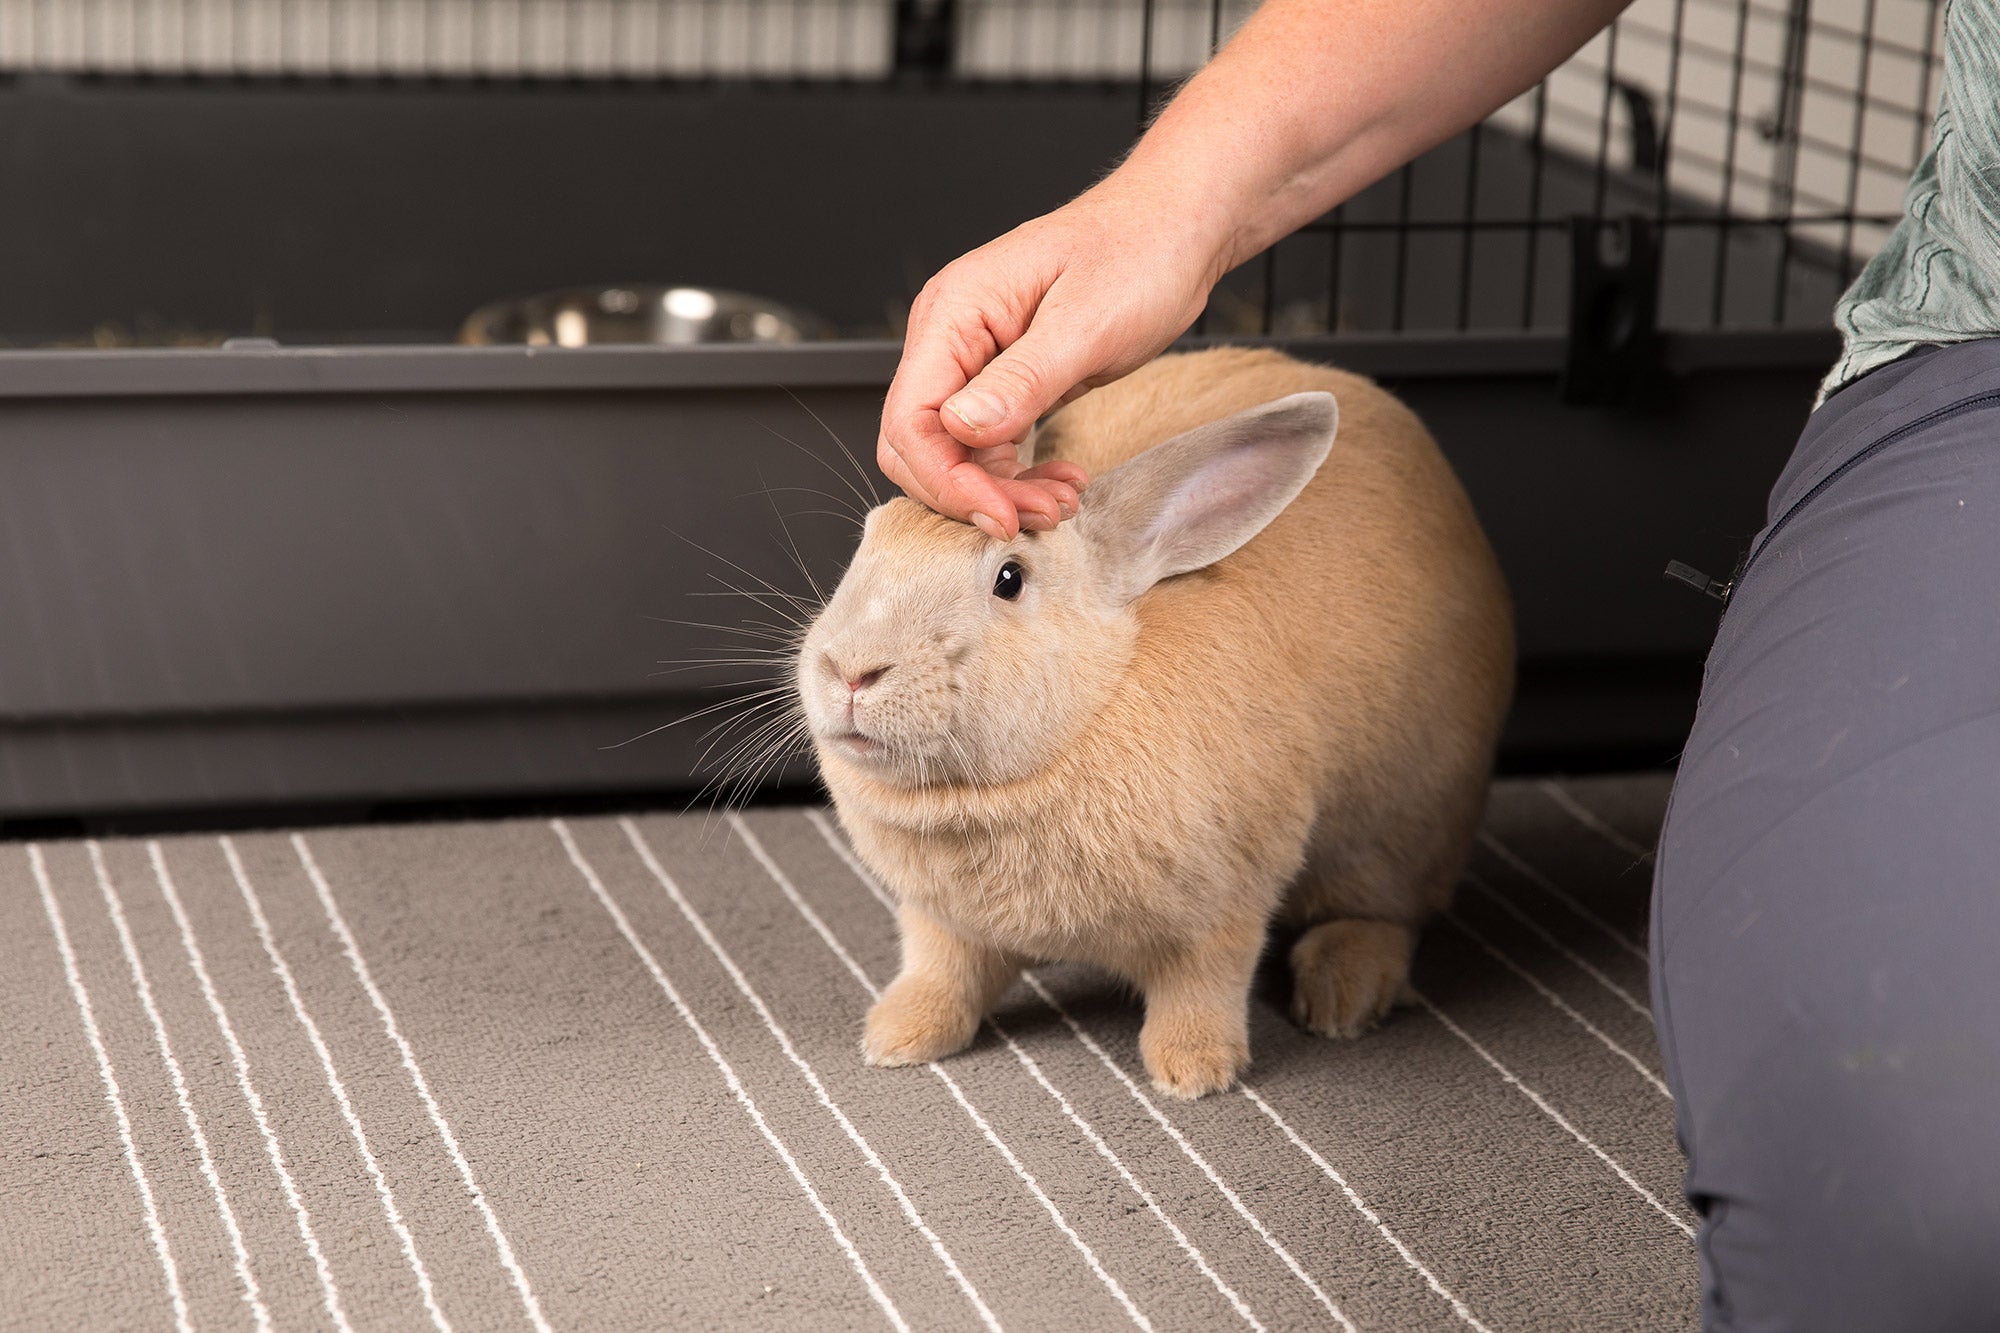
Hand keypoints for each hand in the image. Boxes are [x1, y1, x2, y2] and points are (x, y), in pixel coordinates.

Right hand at [877, 177, 1228, 537]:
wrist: (1175, 230)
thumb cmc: (1137, 253)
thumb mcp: (1086, 323)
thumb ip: (1021, 380)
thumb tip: (961, 428)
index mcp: (954, 312)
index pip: (912, 418)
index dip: (947, 480)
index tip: (999, 515)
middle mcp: (952, 337)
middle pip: (920, 444)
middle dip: (972, 493)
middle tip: (1039, 515)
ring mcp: (975, 360)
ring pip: (955, 454)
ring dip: (1001, 491)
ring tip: (1061, 502)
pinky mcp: (1004, 380)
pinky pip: (988, 445)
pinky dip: (1018, 474)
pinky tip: (1058, 481)